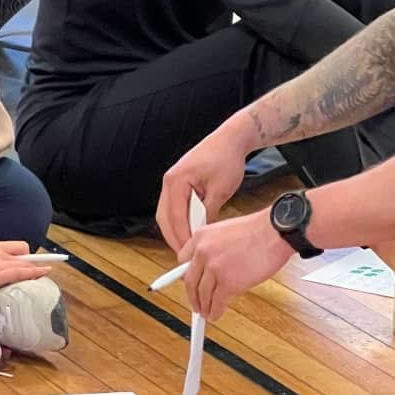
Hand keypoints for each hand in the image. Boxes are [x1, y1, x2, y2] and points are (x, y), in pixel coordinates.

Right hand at [157, 116, 254, 253]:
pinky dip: (179, 221)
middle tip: (185, 256)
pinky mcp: (178, 183)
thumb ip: (209, 212)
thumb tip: (202, 233)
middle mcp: (169, 180)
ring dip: (175, 230)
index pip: (175, 216)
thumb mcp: (221, 190)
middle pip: (164, 217)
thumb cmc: (227, 158)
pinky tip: (190, 231)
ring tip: (188, 247)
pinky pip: (173, 207)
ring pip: (166, 214)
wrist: (230, 138)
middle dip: (174, 238)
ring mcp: (172, 181)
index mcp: (176, 180)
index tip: (189, 253)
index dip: (182, 237)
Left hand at [178, 210, 293, 320]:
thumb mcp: (226, 230)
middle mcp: (203, 252)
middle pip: (189, 282)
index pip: (182, 261)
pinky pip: (217, 304)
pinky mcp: (229, 284)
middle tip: (195, 304)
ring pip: (203, 296)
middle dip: (192, 297)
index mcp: (201, 236)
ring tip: (206, 312)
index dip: (186, 276)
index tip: (190, 283)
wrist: (275, 232)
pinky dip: (215, 312)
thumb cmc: (258, 230)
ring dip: (204, 307)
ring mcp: (215, 269)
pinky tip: (216, 314)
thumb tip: (211, 265)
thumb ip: (214, 246)